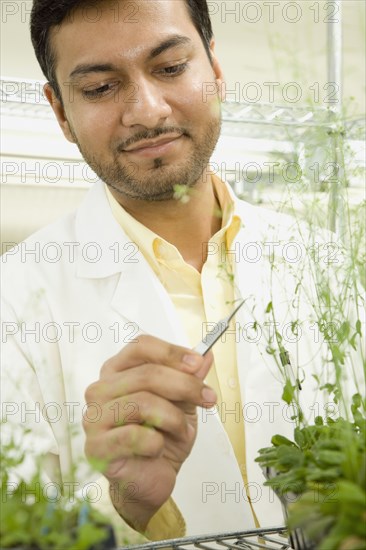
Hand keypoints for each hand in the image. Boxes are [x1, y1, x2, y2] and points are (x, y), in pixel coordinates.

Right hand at [82, 335, 214, 530]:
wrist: (152, 479)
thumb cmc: (162, 437)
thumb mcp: (183, 404)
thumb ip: (191, 378)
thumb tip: (206, 354)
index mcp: (117, 371)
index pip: (141, 346)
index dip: (172, 352)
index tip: (198, 363)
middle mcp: (100, 390)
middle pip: (147, 373)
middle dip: (185, 386)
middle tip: (208, 398)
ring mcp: (94, 418)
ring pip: (143, 403)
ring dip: (174, 419)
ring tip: (183, 431)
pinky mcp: (96, 447)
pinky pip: (136, 436)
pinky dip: (158, 443)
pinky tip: (158, 449)